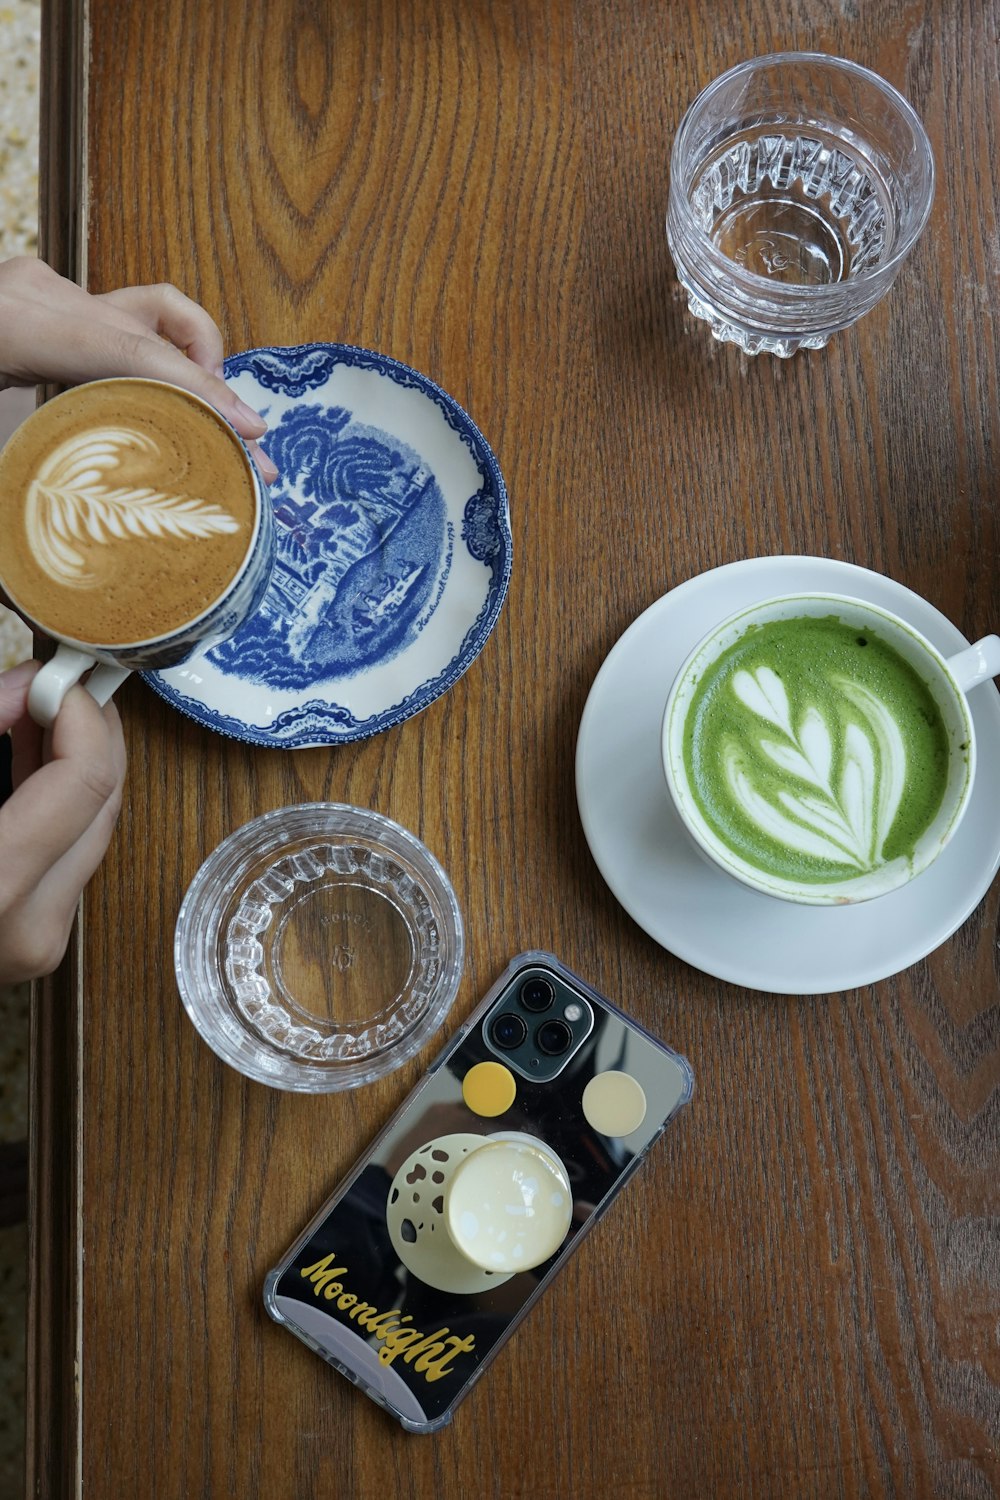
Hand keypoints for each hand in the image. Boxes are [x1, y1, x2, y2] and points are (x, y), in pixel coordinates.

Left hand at [0, 256, 276, 482]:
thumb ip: (11, 490)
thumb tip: (37, 576)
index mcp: (17, 322)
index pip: (132, 349)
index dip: (201, 391)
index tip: (248, 431)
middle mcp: (36, 293)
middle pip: (155, 332)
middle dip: (213, 391)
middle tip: (253, 451)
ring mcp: (42, 291)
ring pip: (150, 312)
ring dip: (193, 364)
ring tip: (216, 425)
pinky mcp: (44, 302)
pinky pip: (122, 321)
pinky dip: (159, 356)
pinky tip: (167, 404)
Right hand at [0, 660, 126, 982]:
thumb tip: (28, 686)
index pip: (86, 781)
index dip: (82, 716)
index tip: (58, 676)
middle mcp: (28, 927)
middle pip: (104, 804)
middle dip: (90, 731)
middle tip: (62, 681)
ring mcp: (38, 944)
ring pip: (95, 832)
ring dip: (77, 765)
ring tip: (41, 712)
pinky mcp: (36, 946)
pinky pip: (71, 858)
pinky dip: (59, 805)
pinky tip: (29, 762)